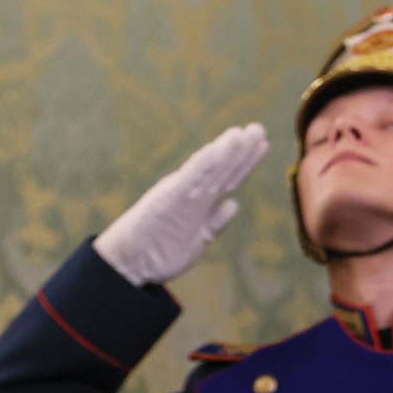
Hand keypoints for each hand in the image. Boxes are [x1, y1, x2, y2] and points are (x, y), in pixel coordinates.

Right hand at [94, 123, 268, 285]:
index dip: (246, 162)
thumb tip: (233, 204)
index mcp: (201, 202)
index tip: (263, 144)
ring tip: (241, 133)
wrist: (129, 263)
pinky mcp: (167, 200)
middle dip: (242, 151)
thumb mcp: (198, 238)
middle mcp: (193, 194)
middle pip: (223, 171)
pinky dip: (203, 164)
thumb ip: (215, 221)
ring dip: (225, 152)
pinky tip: (216, 149)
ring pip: (208, 171)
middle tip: (259, 129)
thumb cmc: (162, 250)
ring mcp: (181, 196)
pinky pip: (188, 180)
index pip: (228, 179)